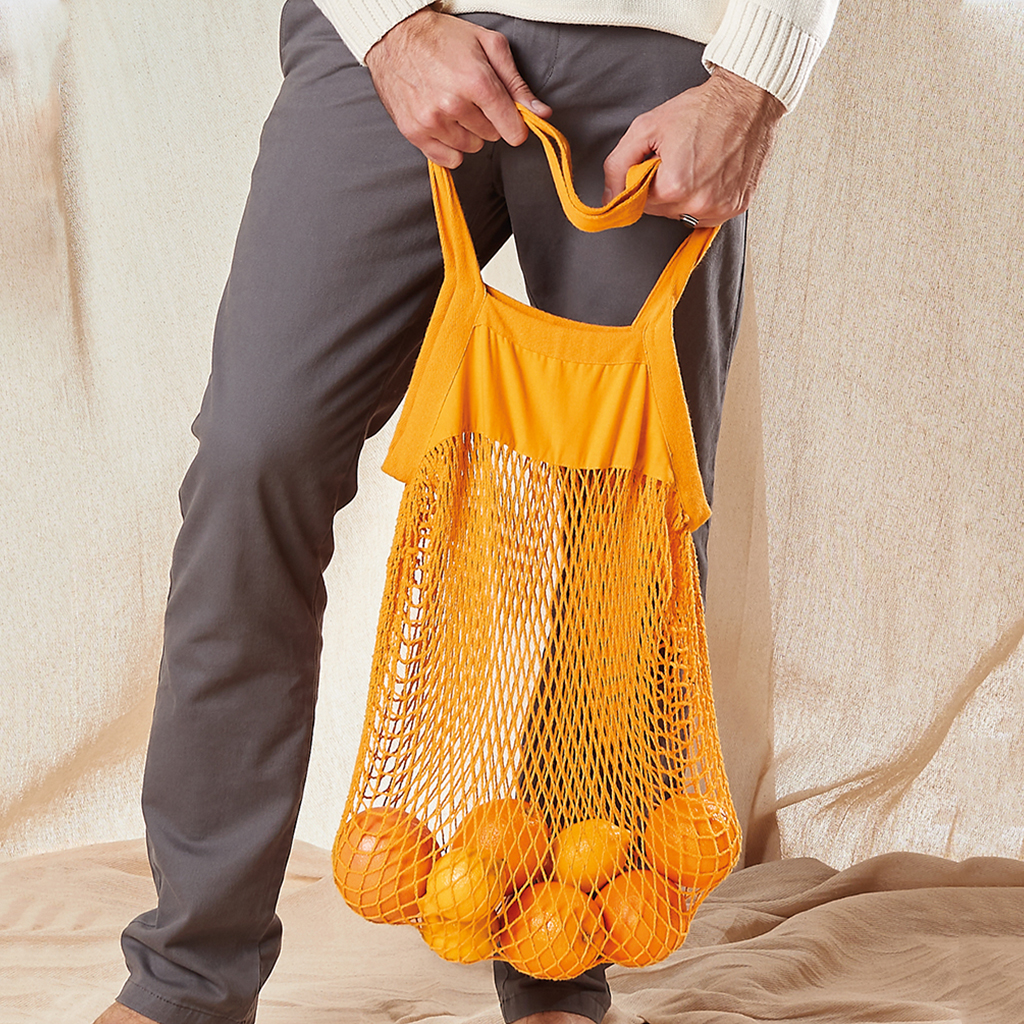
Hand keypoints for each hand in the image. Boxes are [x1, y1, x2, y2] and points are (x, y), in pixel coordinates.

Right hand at [365, 8, 550, 167]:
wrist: (395, 36)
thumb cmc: (444, 38)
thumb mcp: (489, 46)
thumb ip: (517, 83)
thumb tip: (542, 114)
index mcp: (476, 82)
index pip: (512, 130)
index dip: (515, 125)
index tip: (508, 117)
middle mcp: (453, 105)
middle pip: (491, 137)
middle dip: (487, 120)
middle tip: (471, 98)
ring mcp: (432, 121)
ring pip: (470, 148)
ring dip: (467, 132)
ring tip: (453, 106)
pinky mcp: (414, 133)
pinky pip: (448, 160)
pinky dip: (450, 147)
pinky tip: (444, 125)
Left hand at [602, 67, 784, 223]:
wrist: (748, 99)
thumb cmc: (701, 109)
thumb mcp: (646, 127)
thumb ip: (618, 165)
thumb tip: (609, 197)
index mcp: (674, 186)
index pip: (640, 202)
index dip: (644, 179)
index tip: (657, 160)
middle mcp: (698, 203)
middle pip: (661, 210)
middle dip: (663, 187)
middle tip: (678, 157)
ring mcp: (720, 208)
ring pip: (683, 214)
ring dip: (683, 195)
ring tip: (697, 163)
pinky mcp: (736, 207)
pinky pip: (707, 214)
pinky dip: (704, 197)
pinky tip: (711, 172)